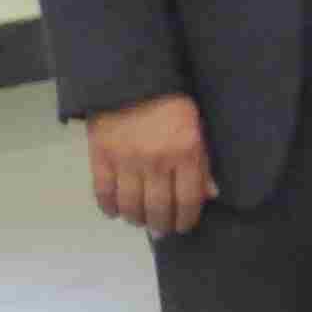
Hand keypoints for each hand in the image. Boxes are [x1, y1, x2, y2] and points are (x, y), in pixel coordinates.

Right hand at [86, 94, 215, 234]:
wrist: (131, 80)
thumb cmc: (172, 103)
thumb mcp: (198, 128)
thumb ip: (203, 162)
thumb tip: (210, 194)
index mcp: (186, 153)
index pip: (188, 199)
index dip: (186, 219)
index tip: (183, 227)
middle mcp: (157, 162)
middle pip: (159, 207)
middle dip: (161, 224)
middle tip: (161, 231)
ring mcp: (127, 161)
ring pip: (131, 204)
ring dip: (136, 219)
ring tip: (140, 222)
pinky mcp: (101, 156)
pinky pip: (103, 190)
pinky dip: (109, 206)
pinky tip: (114, 212)